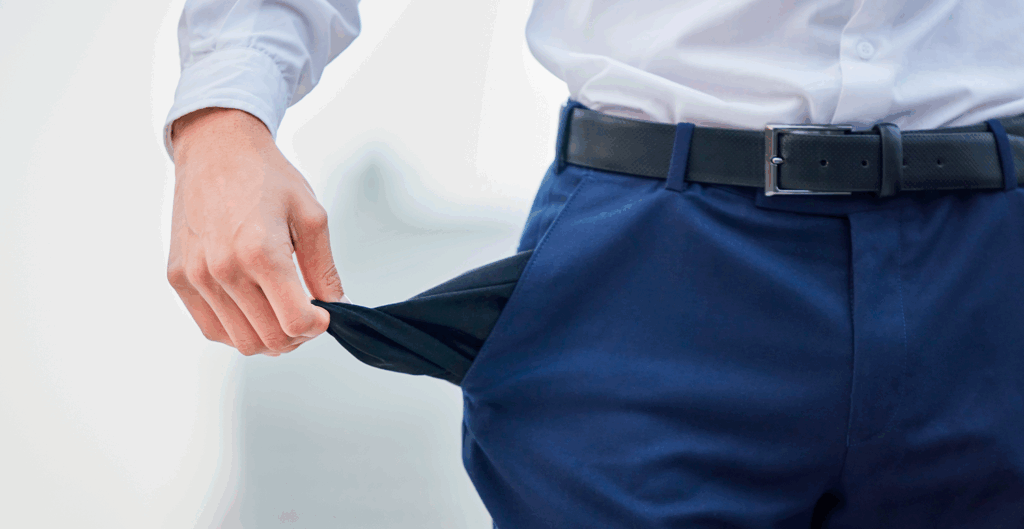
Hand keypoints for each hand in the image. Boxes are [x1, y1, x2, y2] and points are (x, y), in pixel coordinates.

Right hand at [166, 107, 344, 356]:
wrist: (216, 149)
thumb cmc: (265, 176)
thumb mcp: (310, 215)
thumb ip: (324, 268)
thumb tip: (335, 306)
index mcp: (261, 252)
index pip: (294, 322)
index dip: (317, 326)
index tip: (323, 314)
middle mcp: (223, 268)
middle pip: (270, 340)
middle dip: (297, 335)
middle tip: (306, 314)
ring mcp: (196, 276)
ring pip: (241, 342)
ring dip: (268, 337)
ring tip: (280, 310)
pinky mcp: (178, 278)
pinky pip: (211, 328)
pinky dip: (237, 329)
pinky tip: (253, 307)